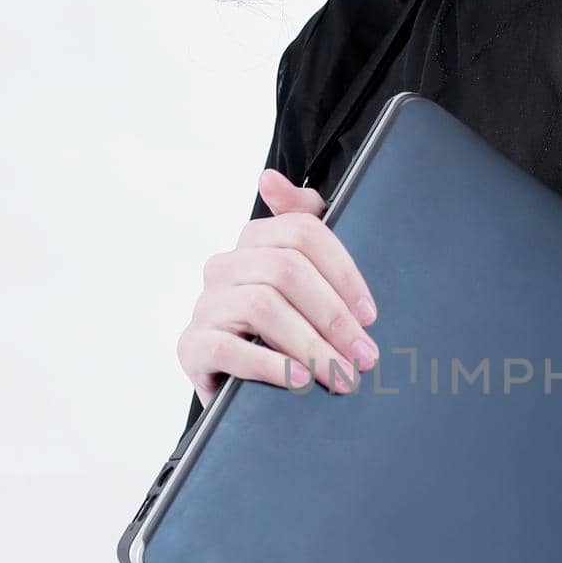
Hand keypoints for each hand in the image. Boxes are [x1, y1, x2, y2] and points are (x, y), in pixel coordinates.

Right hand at [178, 168, 381, 407]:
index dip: (343, 272)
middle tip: (365, 357)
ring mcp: (206, 306)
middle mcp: (224, 266)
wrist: (241, 384)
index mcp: (255, 241)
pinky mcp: (192, 346)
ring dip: (312, 347)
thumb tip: (268, 178)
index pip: (304, 232)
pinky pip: (229, 349)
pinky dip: (271, 366)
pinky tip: (301, 382)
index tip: (370, 315)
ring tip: (343, 377)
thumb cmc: (283, 328)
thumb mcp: (303, 279)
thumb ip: (303, 224)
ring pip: (263, 308)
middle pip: (287, 270)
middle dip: (334, 317)